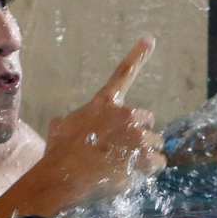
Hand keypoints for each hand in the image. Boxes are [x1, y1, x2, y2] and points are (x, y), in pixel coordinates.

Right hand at [0, 36, 166, 217]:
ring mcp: (137, 136)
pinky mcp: (146, 157)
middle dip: (138, 132)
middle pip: (147, 119)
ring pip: (154, 143)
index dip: (137, 55)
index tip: (150, 39)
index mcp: (104, 103)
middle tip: (119, 149)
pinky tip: (127, 174)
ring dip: (141, 154)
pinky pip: (158, 163)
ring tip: (118, 165)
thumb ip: (75, 118)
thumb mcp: (59, 126)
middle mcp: (125, 114)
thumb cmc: (58, 153)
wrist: (63, 178)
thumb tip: (70, 123)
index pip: (123, 74)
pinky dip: (147, 171)